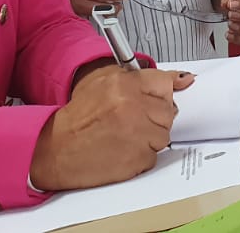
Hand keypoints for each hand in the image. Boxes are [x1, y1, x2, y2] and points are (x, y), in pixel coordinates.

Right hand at [29, 66, 194, 190]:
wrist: (56, 149)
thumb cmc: (78, 119)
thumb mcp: (104, 84)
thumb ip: (142, 79)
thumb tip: (183, 79)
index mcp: (124, 85)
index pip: (165, 84)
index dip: (160, 94)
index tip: (157, 100)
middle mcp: (132, 107)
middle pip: (168, 112)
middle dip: (154, 118)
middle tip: (133, 121)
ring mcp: (136, 134)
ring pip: (164, 135)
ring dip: (149, 138)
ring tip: (125, 136)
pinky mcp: (137, 159)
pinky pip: (154, 156)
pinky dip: (142, 156)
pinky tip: (122, 150)